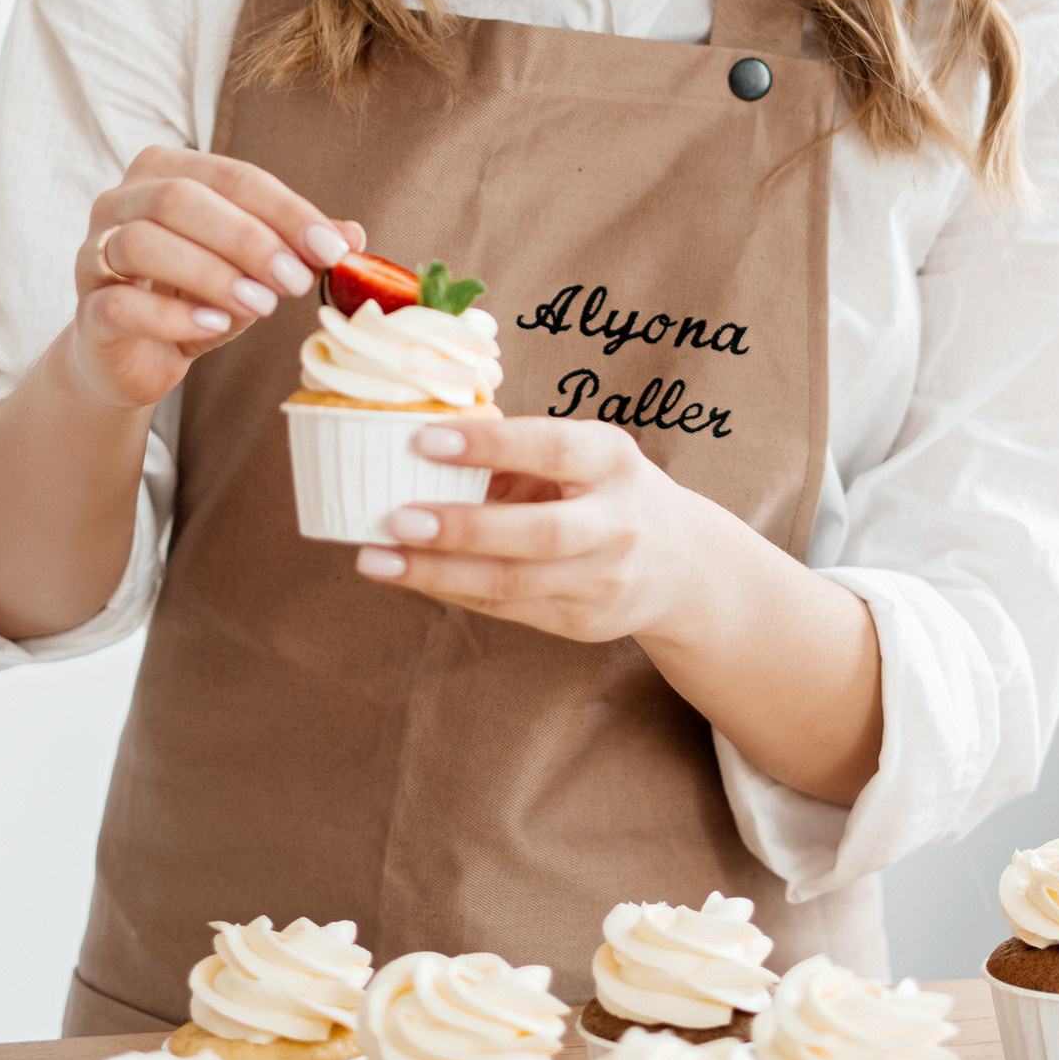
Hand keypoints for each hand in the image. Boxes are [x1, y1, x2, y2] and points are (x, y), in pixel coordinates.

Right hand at [67, 147, 363, 412]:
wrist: (137, 357)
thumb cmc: (196, 296)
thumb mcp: (254, 269)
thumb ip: (296, 247)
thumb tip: (353, 235)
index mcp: (165, 172)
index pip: (231, 176)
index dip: (285, 210)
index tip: (331, 247)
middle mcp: (120, 201)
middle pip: (180, 199)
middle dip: (247, 238)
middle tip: (295, 280)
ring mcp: (94, 254)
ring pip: (143, 243)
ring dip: (211, 273)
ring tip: (261, 306)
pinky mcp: (87, 310)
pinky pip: (120, 302)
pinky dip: (172, 314)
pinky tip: (215, 325)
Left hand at [353, 415, 715, 644]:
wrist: (682, 564)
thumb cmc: (606, 490)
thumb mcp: (581, 454)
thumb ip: (513, 451)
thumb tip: (419, 442)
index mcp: (613, 460)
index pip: (553, 447)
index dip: (492, 445)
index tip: (426, 438)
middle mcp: (615, 522)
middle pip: (539, 533)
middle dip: (463, 527)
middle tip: (397, 517)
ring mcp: (601, 579)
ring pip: (513, 583)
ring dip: (437, 572)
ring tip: (377, 558)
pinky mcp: (580, 621)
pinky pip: (505, 608)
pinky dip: (451, 591)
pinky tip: (407, 575)